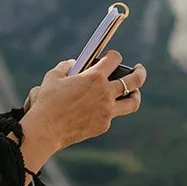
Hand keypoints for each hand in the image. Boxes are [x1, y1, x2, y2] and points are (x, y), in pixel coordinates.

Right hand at [19, 51, 145, 160]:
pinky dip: (109, 110)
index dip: (113, 56)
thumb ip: (66, 66)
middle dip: (140, 73)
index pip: (114, 59)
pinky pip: (112, 115)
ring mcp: (107, 111)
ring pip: (132, 102)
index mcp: (95, 77)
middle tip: (140, 70)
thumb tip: (73, 64)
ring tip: (134, 92)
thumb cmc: (47, 102)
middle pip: (134, 80)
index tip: (112, 57)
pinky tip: (102, 109)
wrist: (46, 129)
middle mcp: (106, 93)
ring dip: (135, 95)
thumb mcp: (53, 77)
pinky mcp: (104, 125)